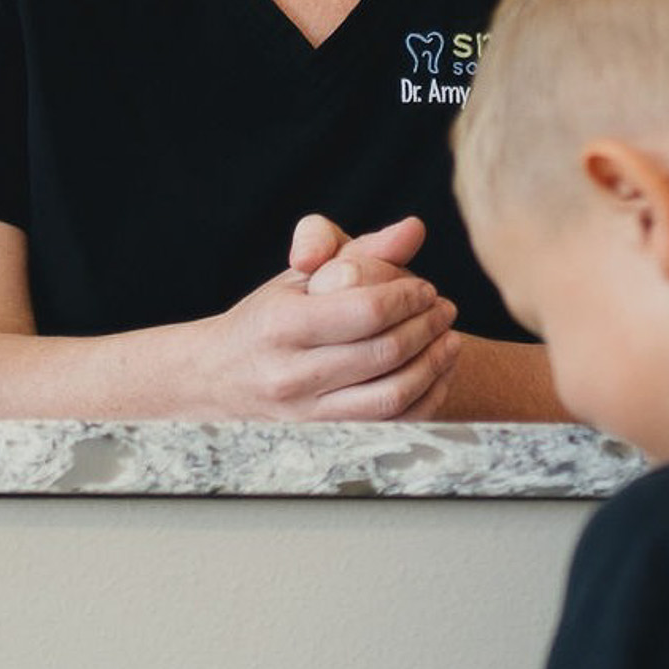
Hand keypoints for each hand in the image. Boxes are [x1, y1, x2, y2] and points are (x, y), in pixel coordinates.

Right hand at [203, 214, 457, 420]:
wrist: (219, 378)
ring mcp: (307, 413)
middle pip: (383, 352)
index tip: (424, 287)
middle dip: (426, 327)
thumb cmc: (269, 317)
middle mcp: (291, 373)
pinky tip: (436, 372)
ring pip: (391, 396)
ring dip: (433, 364)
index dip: (407, 297)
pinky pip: (390, 425)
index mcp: (281, 324)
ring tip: (448, 338)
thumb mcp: (301, 276)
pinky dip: (425, 399)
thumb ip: (357, 250)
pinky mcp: (324, 439)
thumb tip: (414, 230)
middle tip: (444, 309)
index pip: (365, 311)